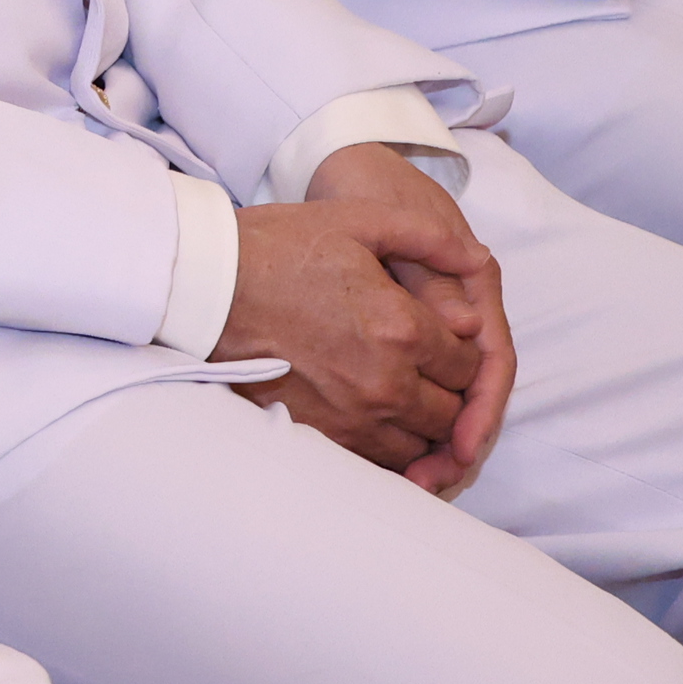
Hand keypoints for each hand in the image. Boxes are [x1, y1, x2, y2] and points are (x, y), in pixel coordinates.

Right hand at [220, 143, 512, 497]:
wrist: (205, 286)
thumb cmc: (279, 248)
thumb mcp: (359, 220)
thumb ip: (429, 239)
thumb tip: (477, 258)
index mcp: (401, 327)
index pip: (470, 363)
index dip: (464, 351)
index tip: (443, 339)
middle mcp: (385, 382)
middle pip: (453, 411)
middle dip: (450, 392)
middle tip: (428, 370)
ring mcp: (352, 417)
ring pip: (421, 445)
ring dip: (423, 426)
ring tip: (403, 396)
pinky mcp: (322, 436)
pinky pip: (380, 463)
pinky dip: (390, 448)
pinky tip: (376, 420)